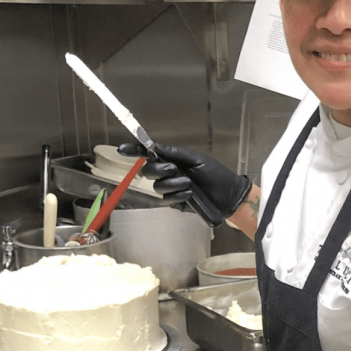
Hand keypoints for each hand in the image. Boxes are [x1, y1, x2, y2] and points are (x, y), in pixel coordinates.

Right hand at [118, 143, 251, 219]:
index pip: (149, 155)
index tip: (122, 150)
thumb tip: (155, 146)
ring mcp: (171, 189)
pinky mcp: (175, 203)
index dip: (135, 152)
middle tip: (174, 169)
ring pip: (158, 187)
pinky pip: (167, 199)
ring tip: (190, 183)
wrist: (227, 195)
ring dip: (173, 184)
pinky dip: (178, 195)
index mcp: (173, 160)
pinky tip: (190, 194)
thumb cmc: (215, 174)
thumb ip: (175, 153)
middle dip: (159, 170)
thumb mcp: (196, 159)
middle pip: (148, 171)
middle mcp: (169, 174)